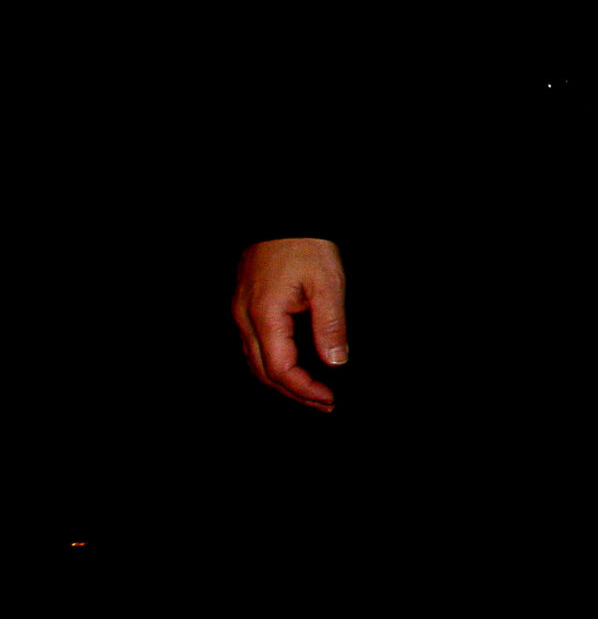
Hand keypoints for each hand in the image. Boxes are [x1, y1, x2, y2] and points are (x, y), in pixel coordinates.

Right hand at [232, 238, 347, 411]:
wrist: (282, 214)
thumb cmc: (304, 243)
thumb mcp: (327, 282)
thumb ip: (331, 325)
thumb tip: (336, 362)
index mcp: (264, 316)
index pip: (281, 369)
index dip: (305, 389)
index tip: (330, 398)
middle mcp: (245, 319)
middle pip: (264, 372)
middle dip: (294, 392)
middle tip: (324, 404)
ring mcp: (241, 312)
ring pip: (256, 361)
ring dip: (283, 381)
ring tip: (312, 392)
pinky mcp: (245, 305)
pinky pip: (255, 345)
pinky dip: (274, 362)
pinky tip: (294, 366)